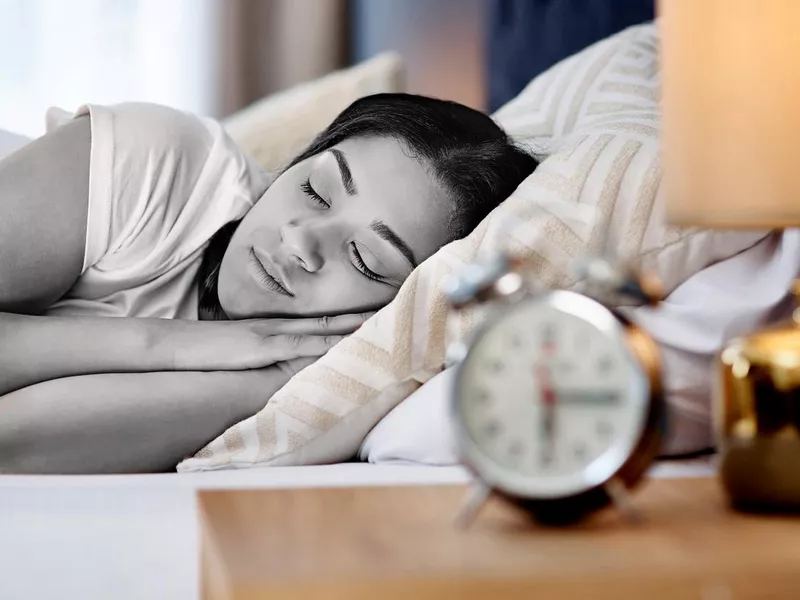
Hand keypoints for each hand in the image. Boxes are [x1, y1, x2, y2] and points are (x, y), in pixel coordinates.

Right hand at [171, 312, 372, 371]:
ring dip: (348, 326)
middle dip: (358, 318)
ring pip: (319, 328)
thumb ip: (258, 357)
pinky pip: (298, 344)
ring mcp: (270, 335)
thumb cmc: (201, 352)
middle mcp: (277, 327)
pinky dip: (322, 344)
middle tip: (390, 312)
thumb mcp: (236, 353)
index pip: (316, 322)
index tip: (371, 318)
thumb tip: (274, 368)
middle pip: (326, 321)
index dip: (344, 320)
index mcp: (271, 329)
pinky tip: (341, 344)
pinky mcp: (260, 346)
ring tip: (379, 323)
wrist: (172, 344)